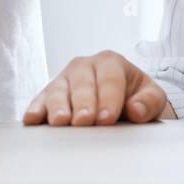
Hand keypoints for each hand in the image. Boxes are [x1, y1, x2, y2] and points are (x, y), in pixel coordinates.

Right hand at [22, 49, 167, 125]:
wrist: (121, 100)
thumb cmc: (135, 97)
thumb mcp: (152, 96)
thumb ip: (150, 101)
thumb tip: (136, 110)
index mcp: (110, 62)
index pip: (109, 78)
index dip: (109, 98)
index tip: (108, 118)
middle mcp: (84, 66)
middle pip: (82, 83)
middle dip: (84, 103)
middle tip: (85, 121)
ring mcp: (64, 79)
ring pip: (58, 90)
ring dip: (58, 106)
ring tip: (60, 122)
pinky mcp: (48, 94)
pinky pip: (40, 100)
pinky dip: (36, 109)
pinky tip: (32, 120)